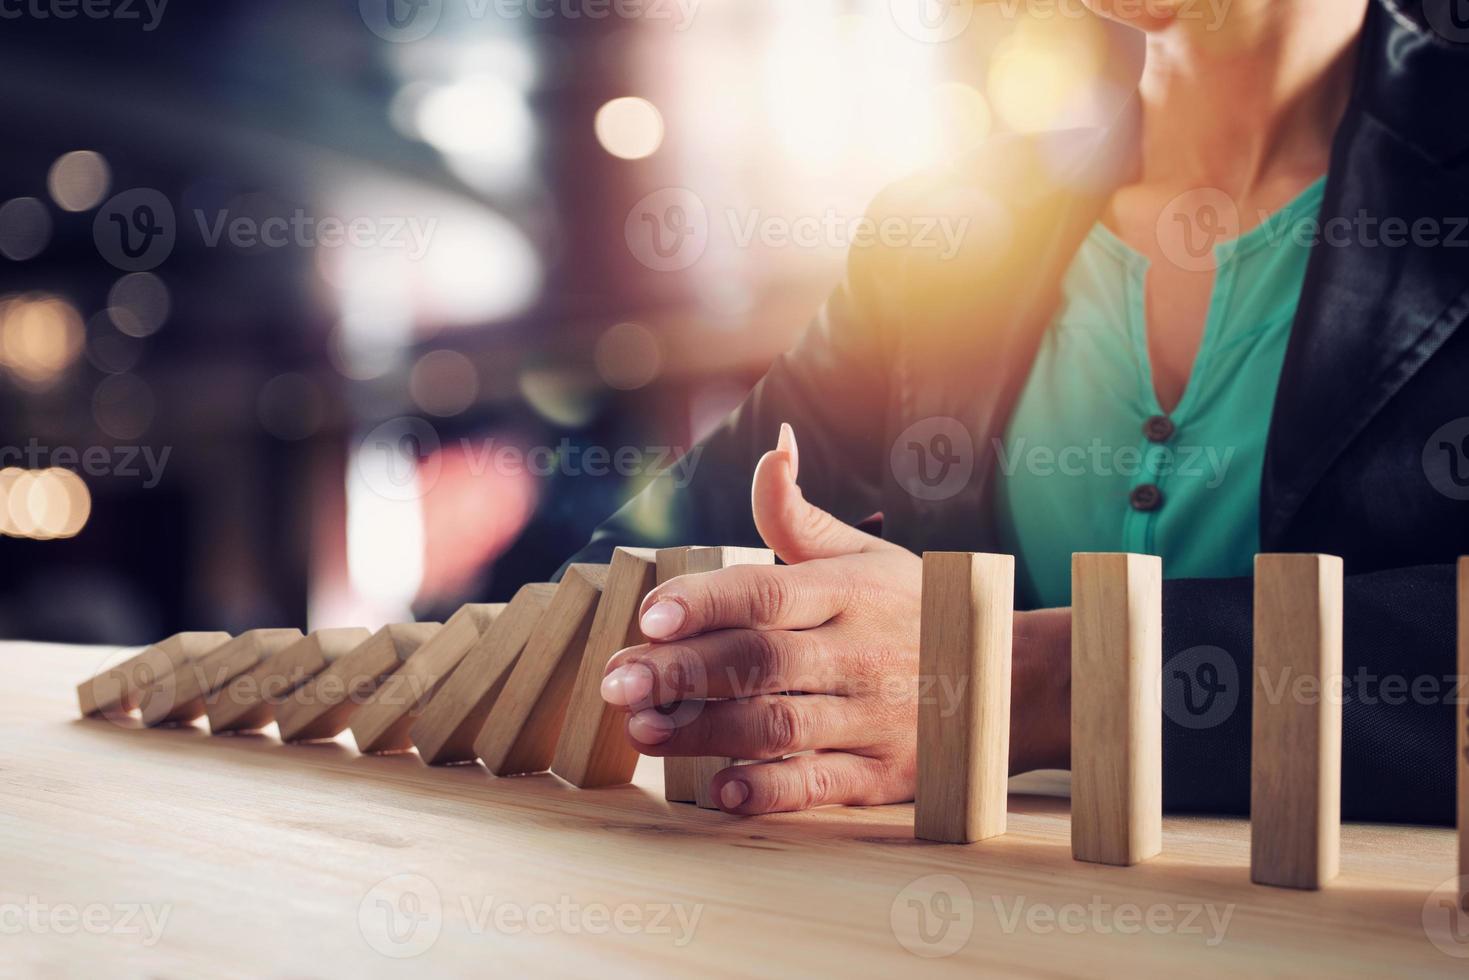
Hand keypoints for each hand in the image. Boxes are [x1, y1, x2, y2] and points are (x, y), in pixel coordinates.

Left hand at [599, 424, 1071, 813]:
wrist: (1008, 680)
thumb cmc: (913, 608)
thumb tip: (773, 443)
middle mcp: (861, 652)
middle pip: (760, 662)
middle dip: (680, 673)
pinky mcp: (882, 773)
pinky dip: (768, 789)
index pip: (768, 592)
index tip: (649, 616)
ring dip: (704, 732)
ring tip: (643, 730)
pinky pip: (819, 785)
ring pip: (778, 726)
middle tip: (615, 682)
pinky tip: (718, 787)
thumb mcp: (865, 554)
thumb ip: (798, 513)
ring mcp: (874, 716)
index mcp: (850, 591)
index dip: (706, 603)